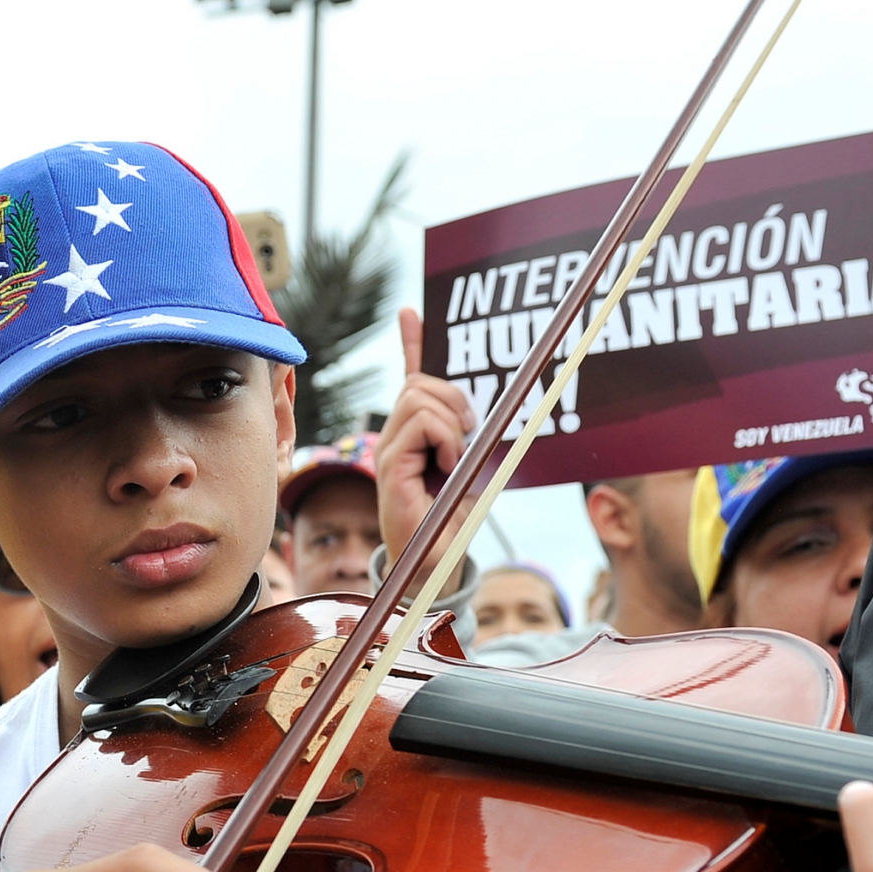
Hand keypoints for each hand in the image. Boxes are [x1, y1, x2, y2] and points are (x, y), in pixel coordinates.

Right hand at [379, 306, 475, 562]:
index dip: (411, 343)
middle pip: (419, 384)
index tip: (411, 313)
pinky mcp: (389, 465)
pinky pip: (420, 425)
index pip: (410, 378)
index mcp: (412, 433)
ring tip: (453, 460)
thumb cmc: (452, 517)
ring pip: (419, 399)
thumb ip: (468, 436)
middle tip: (468, 436)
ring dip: (451, 425)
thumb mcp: (468, 466)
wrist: (437, 559)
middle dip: (453, 399)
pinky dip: (443, 439)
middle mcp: (394, 437)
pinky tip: (445, 464)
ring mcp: (388, 449)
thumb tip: (484, 412)